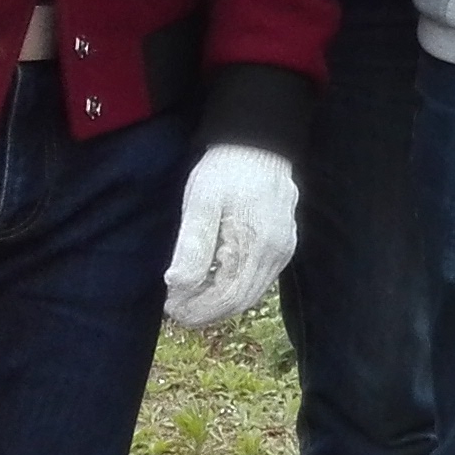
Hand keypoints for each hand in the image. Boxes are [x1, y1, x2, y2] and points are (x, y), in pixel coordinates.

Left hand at [161, 143, 299, 327]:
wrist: (257, 143)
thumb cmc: (226, 170)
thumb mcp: (200, 202)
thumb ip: (193, 245)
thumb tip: (178, 285)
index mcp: (257, 246)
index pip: (227, 298)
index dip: (197, 310)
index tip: (171, 308)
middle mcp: (277, 254)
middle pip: (240, 301)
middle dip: (206, 310)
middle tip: (176, 308)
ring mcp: (284, 249)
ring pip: (251, 293)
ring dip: (219, 301)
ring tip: (190, 296)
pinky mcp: (283, 244)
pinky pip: (259, 279)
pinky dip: (234, 287)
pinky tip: (213, 278)